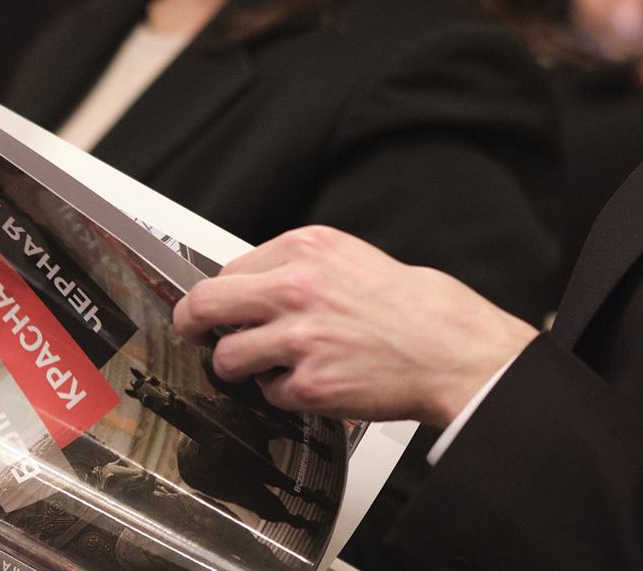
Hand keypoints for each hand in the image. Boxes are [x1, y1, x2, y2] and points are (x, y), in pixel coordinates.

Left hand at [173, 227, 537, 425]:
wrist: (450, 347)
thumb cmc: (412, 306)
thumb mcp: (352, 259)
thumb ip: (301, 267)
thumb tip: (255, 286)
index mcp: (306, 248)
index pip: (230, 268)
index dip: (222, 293)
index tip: (214, 305)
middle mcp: (296, 288)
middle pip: (207, 303)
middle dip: (191, 322)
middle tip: (192, 332)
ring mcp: (299, 337)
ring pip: (228, 356)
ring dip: (242, 366)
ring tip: (270, 366)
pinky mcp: (309, 383)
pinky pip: (270, 393)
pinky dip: (286, 393)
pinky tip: (315, 381)